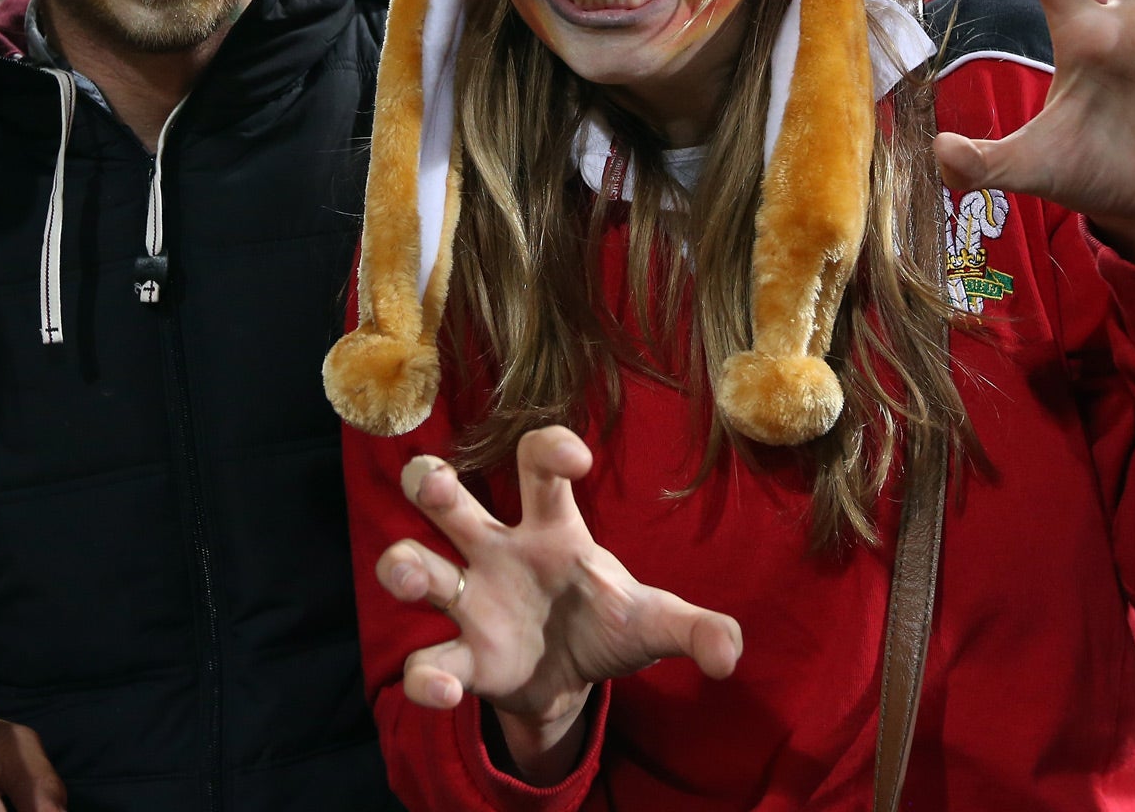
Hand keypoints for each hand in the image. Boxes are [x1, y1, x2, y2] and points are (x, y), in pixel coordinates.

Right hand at [377, 427, 741, 785]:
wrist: (570, 683)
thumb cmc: (605, 624)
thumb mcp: (653, 623)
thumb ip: (693, 629)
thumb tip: (732, 654)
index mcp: (549, 528)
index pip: (534, 464)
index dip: (548, 447)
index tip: (575, 458)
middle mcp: (497, 551)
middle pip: (446, 496)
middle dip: (430, 481)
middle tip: (437, 486)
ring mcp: (470, 601)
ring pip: (416, 564)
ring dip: (402, 565)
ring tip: (409, 575)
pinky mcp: (462, 657)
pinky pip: (429, 659)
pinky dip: (428, 676)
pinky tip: (444, 688)